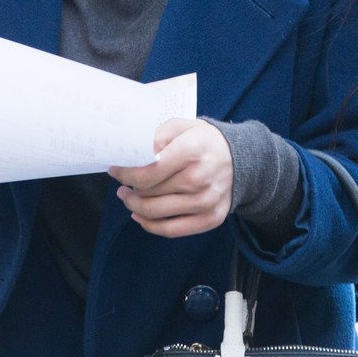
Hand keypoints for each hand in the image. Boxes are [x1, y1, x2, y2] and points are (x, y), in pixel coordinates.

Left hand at [108, 119, 233, 237]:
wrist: (242, 158)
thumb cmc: (205, 141)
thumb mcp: (183, 126)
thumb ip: (157, 135)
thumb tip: (135, 151)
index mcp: (191, 151)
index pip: (149, 172)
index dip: (126, 174)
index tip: (115, 170)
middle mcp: (199, 179)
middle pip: (149, 193)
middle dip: (129, 189)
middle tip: (122, 184)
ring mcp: (206, 201)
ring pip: (156, 213)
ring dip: (135, 206)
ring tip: (128, 197)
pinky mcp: (211, 218)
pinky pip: (171, 230)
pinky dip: (150, 225)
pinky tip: (140, 215)